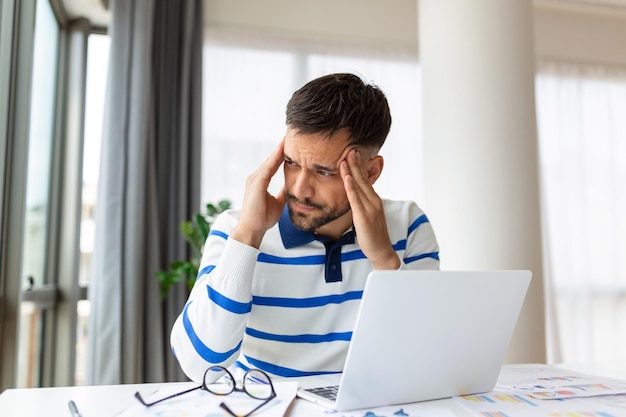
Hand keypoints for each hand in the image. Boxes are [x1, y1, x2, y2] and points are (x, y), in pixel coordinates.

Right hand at [231, 139, 285, 247]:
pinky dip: (274, 159)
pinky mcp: (255, 184)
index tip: (291, 144)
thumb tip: (292, 187)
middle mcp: (255, 178)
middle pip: (270, 159)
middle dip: (280, 148)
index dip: (282, 154)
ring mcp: (254, 180)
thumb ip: (282, 192)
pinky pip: (267, 169)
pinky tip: (282, 150)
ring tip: (287, 138)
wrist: (252, 230)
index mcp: (260, 181)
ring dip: (278, 150)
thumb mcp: (278, 202)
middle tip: (290, 135)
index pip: (273, 164)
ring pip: (269, 161)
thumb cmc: (262, 218)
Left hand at [340, 150, 399, 269]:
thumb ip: (361, 205)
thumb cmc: (373, 235)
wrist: (382, 251)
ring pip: (359, 186)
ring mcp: (370, 208)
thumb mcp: (367, 215)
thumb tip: (353, 196)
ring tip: (346, 157)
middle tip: (350, 148)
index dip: (359, 166)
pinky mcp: (364, 217)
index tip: (353, 153)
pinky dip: (351, 187)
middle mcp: (374, 201)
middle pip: (363, 178)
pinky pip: (356, 200)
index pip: (365, 179)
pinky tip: (347, 178)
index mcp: (374, 200)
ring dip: (352, 171)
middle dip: (356, 163)